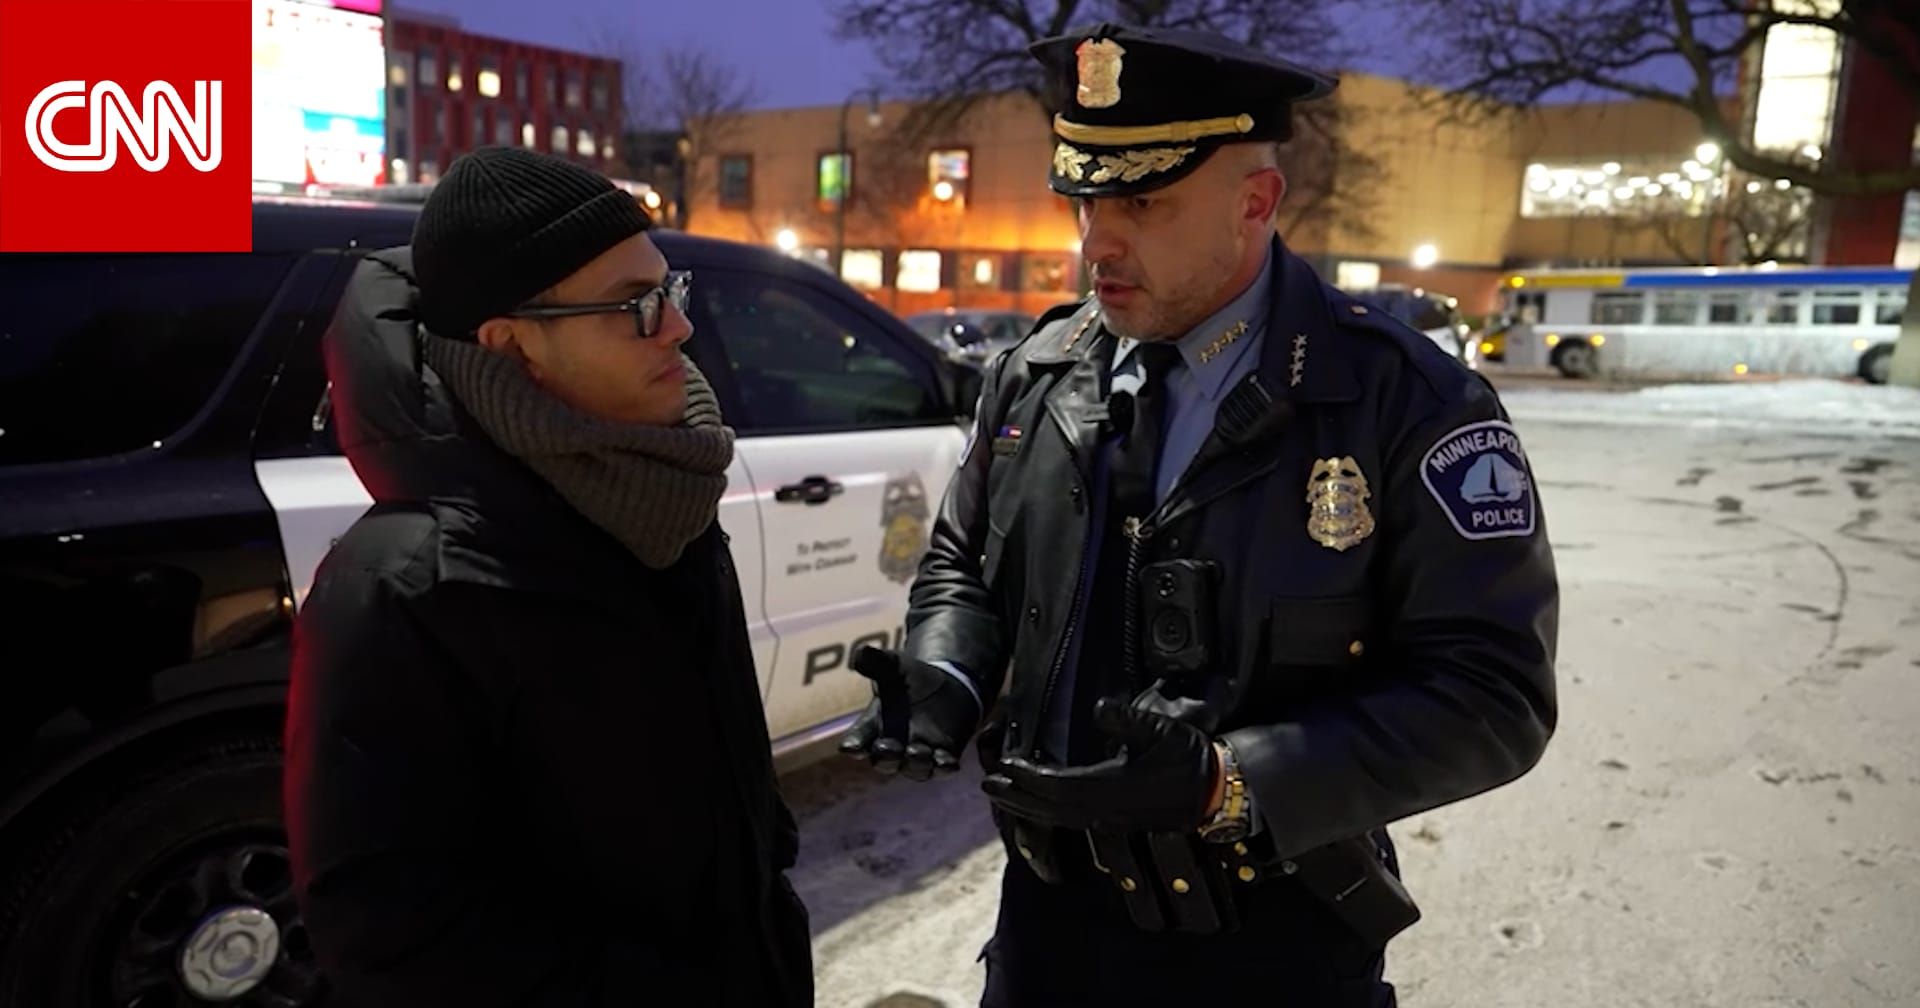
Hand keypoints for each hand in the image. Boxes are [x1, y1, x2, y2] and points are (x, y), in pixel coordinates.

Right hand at [836, 646, 980, 781]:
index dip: (854, 745)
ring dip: (915, 763)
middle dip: (885, 756)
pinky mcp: (944, 757)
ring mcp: (918, 755)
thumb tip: (860, 653)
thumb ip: (876, 662)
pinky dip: (945, 767)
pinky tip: (949, 763)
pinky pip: (942, 768)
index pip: (858, 740)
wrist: (947, 686)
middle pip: (884, 761)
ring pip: (913, 768)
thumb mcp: (894, 666)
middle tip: (887, 747)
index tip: (850, 747)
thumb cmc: (911, 678)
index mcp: (873, 726)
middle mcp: (893, 746)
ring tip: (917, 751)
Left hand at [980, 698, 1217, 832]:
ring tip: (1002, 794)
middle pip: (1050, 808)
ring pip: (1058, 818)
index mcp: (1112, 788)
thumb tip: (1097, 708)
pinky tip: (1036, 805)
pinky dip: (1046, 812)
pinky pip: (1070, 820)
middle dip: (1016, 796)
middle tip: (986, 784)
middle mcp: (1105, 811)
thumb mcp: (1160, 731)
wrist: (1214, 793)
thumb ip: (1126, 720)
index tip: (1004, 765)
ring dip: (1027, 806)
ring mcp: (1109, 821)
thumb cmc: (1188, 759)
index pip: (1059, 785)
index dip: (1030, 777)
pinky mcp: (1114, 823)